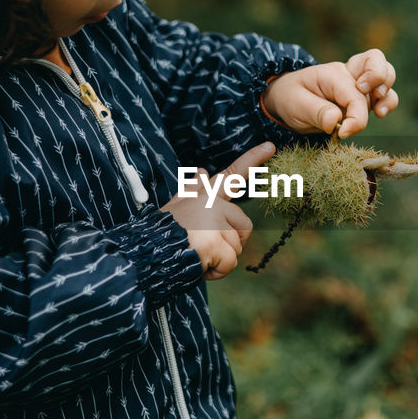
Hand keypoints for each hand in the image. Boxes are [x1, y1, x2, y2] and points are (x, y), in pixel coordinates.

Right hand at [162, 142, 274, 279]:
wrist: (147, 255)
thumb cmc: (160, 235)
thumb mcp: (174, 208)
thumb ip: (191, 191)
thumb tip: (201, 171)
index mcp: (203, 195)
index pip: (231, 175)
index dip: (252, 160)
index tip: (270, 146)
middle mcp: (210, 203)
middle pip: (243, 224)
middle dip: (234, 242)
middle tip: (210, 250)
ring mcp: (214, 221)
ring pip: (236, 247)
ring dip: (220, 259)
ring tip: (196, 255)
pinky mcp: (215, 242)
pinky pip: (229, 263)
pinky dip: (216, 271)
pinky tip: (199, 265)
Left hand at [262, 49, 397, 138]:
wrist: (286, 98)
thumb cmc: (290, 99)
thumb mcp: (295, 105)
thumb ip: (316, 112)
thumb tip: (335, 122)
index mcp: (332, 74)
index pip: (355, 94)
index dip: (355, 118)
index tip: (342, 133)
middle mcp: (348, 74)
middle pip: (377, 61)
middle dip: (380, 80)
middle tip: (372, 100)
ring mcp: (357, 83)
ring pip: (386, 76)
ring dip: (388, 93)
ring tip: (379, 112)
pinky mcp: (361, 95)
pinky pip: (384, 92)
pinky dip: (387, 102)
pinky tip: (379, 113)